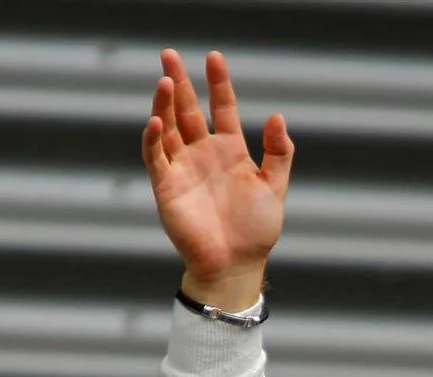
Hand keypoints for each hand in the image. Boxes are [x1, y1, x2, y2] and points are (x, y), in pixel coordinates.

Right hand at [143, 49, 293, 309]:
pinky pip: (157, 157)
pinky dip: (154, 139)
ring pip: (168, 128)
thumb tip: (277, 117)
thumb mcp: (274, 186)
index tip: (214, 58)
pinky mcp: (167, 187)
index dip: (218, 83)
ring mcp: (183, 168)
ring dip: (164, 104)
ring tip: (165, 80)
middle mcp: (203, 154)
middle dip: (179, 82)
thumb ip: (279, 152)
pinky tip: (156, 120)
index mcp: (230, 150)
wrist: (236, 265)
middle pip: (187, 109)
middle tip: (169, 54)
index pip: (221, 107)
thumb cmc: (256, 231)